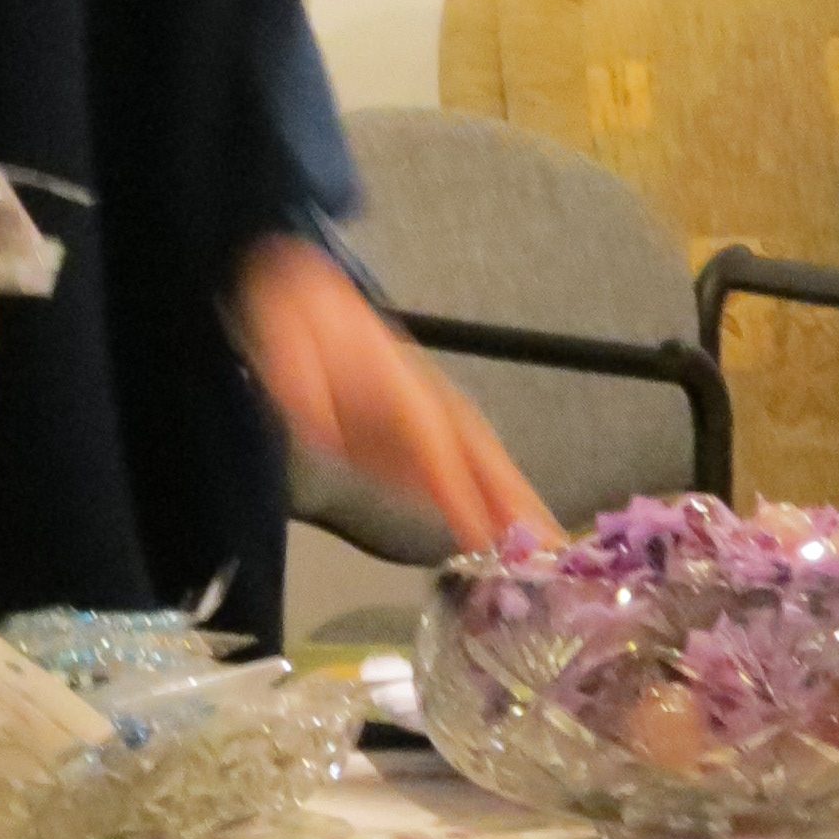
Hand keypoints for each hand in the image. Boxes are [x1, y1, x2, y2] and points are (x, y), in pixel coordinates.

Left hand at [233, 236, 557, 553]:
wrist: (306, 292)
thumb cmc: (299, 320)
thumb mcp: (285, 343)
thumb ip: (301, 385)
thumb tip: (320, 431)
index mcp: (393, 381)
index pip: (433, 441)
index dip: (458, 488)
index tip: (482, 534)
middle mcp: (422, 398)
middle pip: (477, 451)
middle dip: (514, 500)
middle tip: (552, 547)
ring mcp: (425, 409)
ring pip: (478, 459)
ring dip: (512, 500)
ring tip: (546, 547)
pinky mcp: (416, 423)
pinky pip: (459, 463)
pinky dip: (484, 494)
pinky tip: (500, 530)